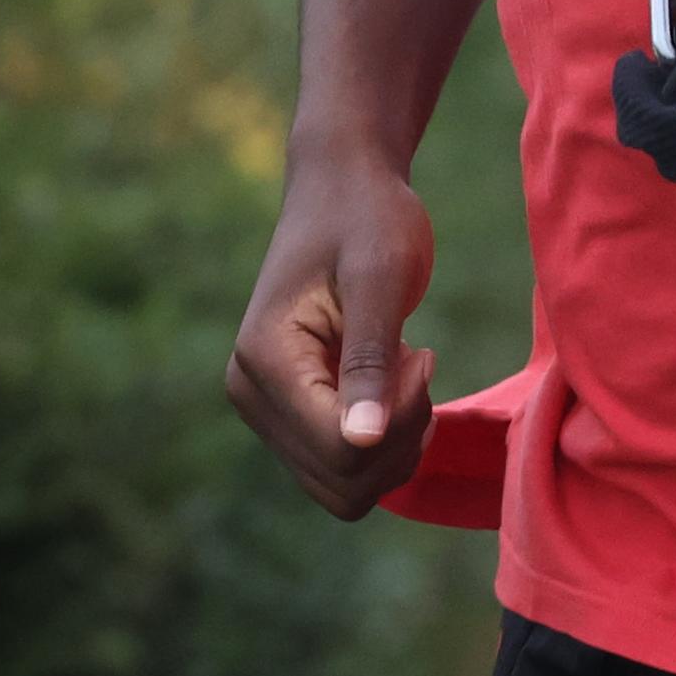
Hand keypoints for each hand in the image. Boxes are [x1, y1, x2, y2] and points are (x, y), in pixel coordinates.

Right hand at [226, 154, 436, 519]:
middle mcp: (252, 396)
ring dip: (397, 441)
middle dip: (400, 434)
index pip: (339, 450)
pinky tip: (396, 378)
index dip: (399, 419)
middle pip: (344, 482)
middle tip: (419, 361)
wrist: (344, 187)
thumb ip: (369, 358)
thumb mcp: (379, 277)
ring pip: (346, 488)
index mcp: (263, 362)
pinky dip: (387, 439)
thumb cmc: (367, 218)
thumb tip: (361, 441)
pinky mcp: (293, 412)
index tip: (423, 354)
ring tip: (407, 367)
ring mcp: (269, 409)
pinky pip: (345, 467)